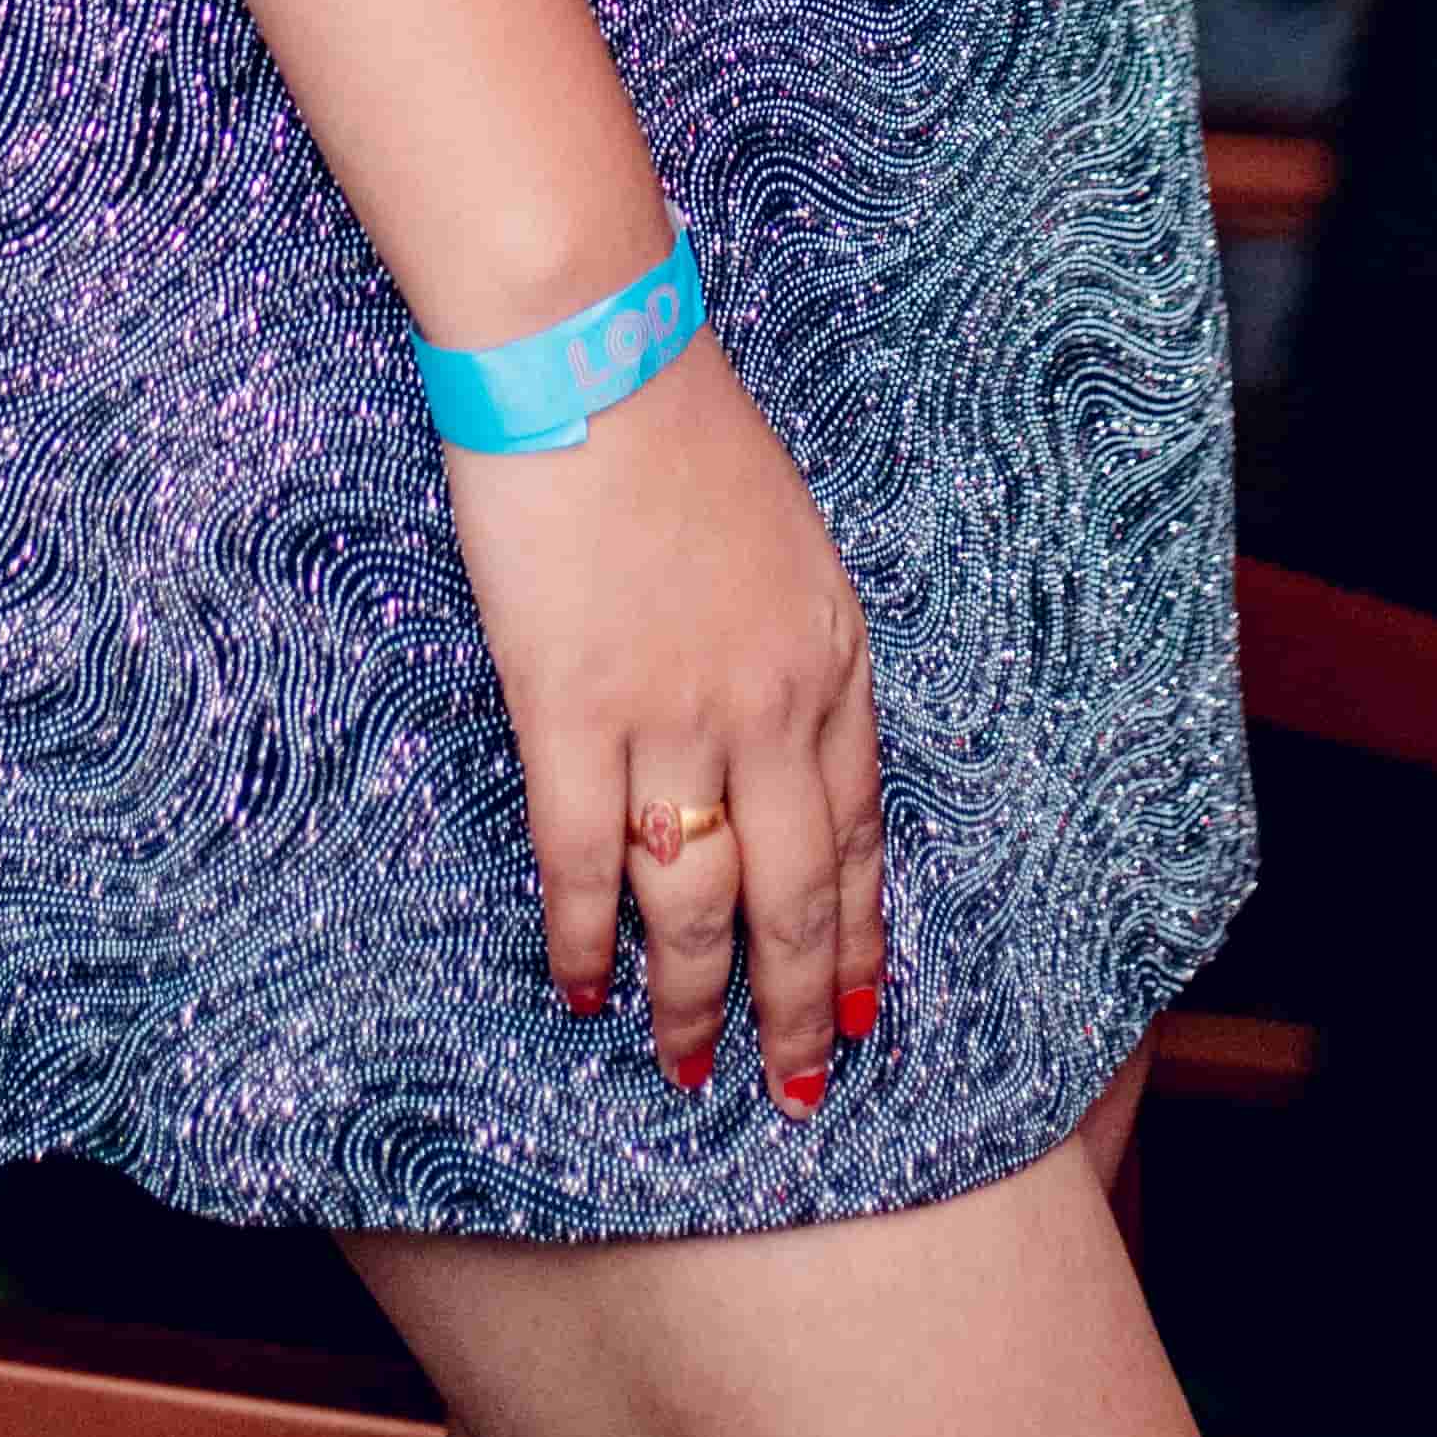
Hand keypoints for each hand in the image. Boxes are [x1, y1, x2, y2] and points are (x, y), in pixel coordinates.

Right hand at [443, 331, 887, 1107]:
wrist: (592, 344)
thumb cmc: (678, 418)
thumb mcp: (784, 534)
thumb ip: (788, 638)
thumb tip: (773, 724)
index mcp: (830, 655)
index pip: (863, 828)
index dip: (862, 929)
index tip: (865, 1007)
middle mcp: (771, 703)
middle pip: (798, 892)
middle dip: (800, 1006)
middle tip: (799, 1091)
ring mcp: (672, 712)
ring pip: (698, 902)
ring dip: (692, 1001)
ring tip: (684, 1069)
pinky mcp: (572, 708)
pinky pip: (583, 858)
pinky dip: (585, 938)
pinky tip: (582, 990)